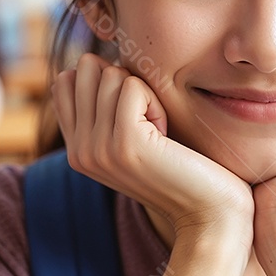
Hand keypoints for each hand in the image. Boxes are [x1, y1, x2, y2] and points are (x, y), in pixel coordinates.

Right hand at [52, 52, 253, 243]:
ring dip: (145, 94)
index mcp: (76, 149)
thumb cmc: (183, 169)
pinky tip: (166, 134)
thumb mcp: (134, 138)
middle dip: (124, 83)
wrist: (209, 215)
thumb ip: (106, 108)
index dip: (105, 81)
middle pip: (86, 69)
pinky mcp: (123, 143)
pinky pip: (134, 85)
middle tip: (149, 123)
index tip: (134, 116)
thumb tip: (94, 60)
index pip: (66, 80)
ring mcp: (97, 148)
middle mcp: (79, 151)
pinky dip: (156, 101)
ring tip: (159, 133)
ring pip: (111, 74)